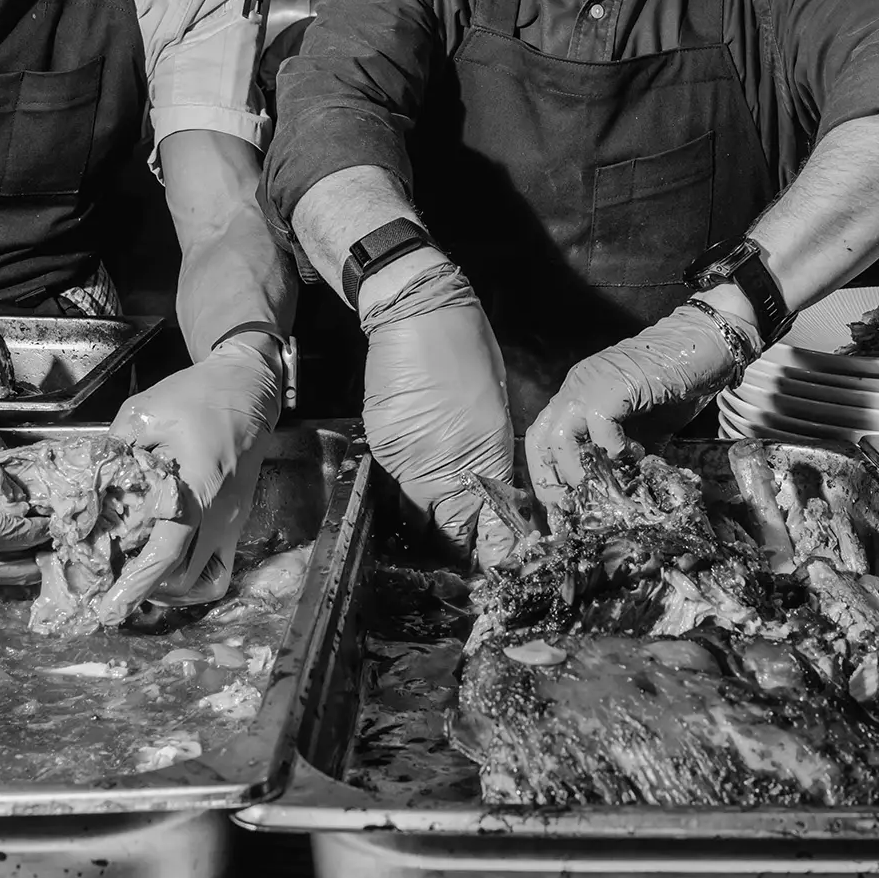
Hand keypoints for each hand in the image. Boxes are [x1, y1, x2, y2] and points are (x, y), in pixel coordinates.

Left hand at [109, 338, 283, 595]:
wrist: (248, 388)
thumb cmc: (199, 397)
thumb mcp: (145, 412)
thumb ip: (115, 449)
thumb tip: (90, 481)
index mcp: (198, 490)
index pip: (168, 552)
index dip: (138, 584)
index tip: (112, 608)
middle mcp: (221, 515)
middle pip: (185, 580)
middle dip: (150, 591)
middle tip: (115, 585)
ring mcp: (233, 522)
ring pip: (206, 581)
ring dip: (174, 587)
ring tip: (143, 577)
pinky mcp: (238, 520)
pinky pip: (219, 565)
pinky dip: (195, 575)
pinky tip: (172, 562)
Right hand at [359, 260, 515, 560]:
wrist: (417, 311)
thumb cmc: (468, 349)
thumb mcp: (497, 408)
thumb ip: (492, 458)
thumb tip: (494, 493)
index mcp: (485, 457)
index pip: (488, 529)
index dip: (492, 553)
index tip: (496, 566)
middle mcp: (444, 468)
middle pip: (447, 535)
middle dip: (457, 549)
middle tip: (465, 555)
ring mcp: (407, 461)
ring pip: (415, 518)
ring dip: (429, 526)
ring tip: (439, 528)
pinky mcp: (381, 447)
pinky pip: (394, 487)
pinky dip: (407, 493)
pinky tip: (417, 489)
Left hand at [525, 303, 740, 505]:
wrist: (708, 343)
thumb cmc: (678, 382)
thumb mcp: (646, 428)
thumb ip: (628, 454)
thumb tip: (623, 493)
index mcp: (579, 395)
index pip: (542, 437)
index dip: (548, 474)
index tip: (566, 505)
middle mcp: (577, 387)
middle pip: (541, 438)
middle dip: (556, 479)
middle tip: (582, 503)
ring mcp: (592, 383)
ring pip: (561, 435)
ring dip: (583, 468)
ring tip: (613, 481)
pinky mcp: (616, 385)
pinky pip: (599, 426)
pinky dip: (615, 449)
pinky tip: (638, 454)